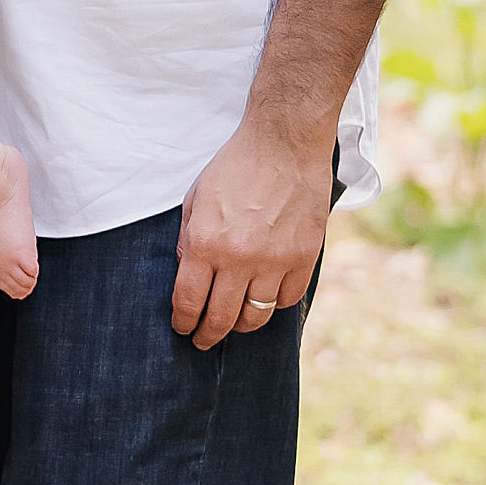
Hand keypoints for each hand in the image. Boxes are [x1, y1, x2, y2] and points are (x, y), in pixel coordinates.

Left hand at [171, 115, 331, 350]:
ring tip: (233, 324)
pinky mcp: (303, 258)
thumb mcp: (195, 198)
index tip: (182, 329)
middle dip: (207, 336)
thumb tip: (185, 276)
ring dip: (241, 326)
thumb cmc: (235, 166)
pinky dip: (274, 304)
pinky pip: (287, 300)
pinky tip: (265, 299)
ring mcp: (274, 261)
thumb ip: (187, 240)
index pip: (188, 302)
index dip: (183, 323)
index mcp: (204, 242)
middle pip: (221, 319)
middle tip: (202, 341)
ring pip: (256, 317)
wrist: (284, 143)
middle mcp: (238, 258)